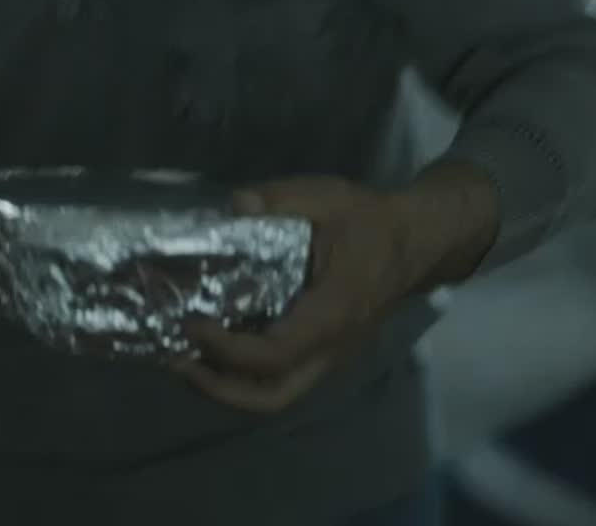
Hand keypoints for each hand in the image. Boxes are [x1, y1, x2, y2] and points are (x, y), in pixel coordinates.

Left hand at [175, 162, 499, 412]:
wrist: (417, 241)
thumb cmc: (371, 222)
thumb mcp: (328, 198)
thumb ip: (281, 199)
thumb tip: (235, 205)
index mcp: (332, 314)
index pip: (274, 355)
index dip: (226, 350)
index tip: (191, 325)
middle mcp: (331, 348)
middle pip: (272, 398)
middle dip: (218, 389)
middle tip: (178, 361)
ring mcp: (330, 357)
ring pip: (276, 397)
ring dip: (228, 388)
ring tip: (188, 361)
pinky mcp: (326, 353)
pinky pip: (283, 381)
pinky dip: (245, 377)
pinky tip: (216, 349)